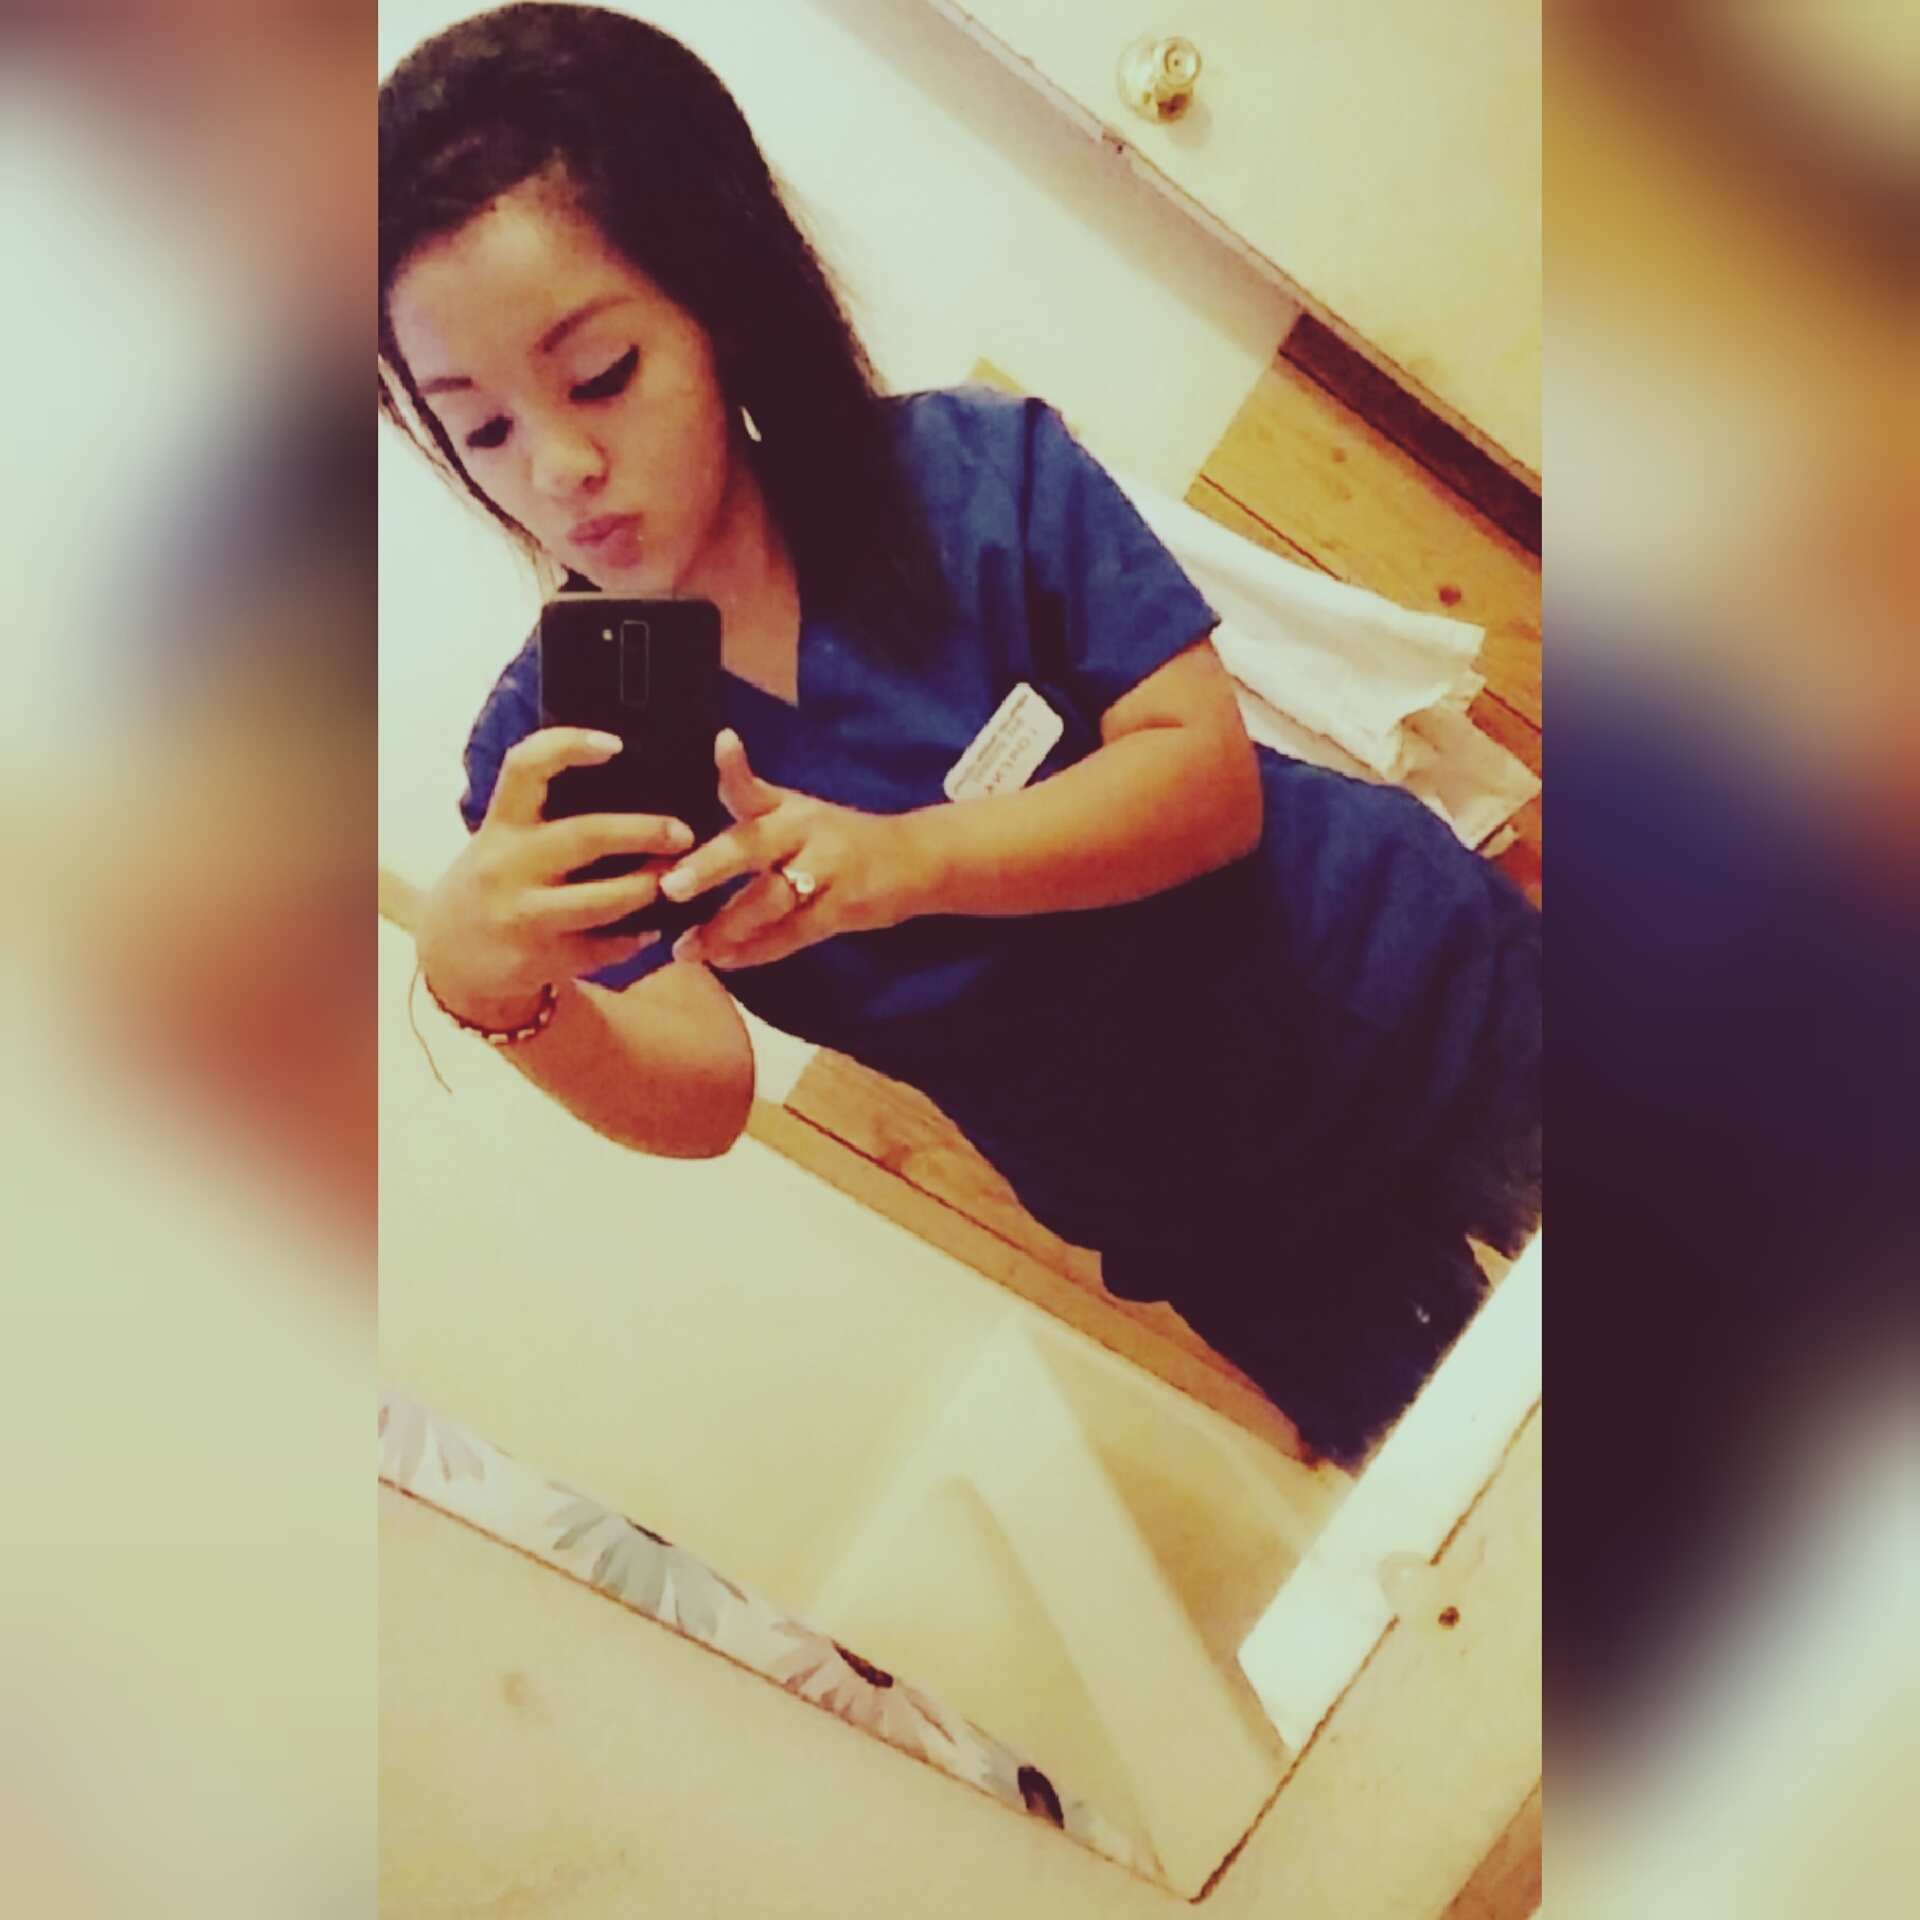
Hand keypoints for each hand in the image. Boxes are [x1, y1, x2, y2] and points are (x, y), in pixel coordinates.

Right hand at [416, 728, 692, 1023]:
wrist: (449, 955)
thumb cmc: (496, 881)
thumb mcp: (504, 840)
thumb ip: (545, 814)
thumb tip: (630, 781)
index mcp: (501, 825)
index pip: (526, 767)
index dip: (569, 746)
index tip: (615, 744)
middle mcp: (508, 866)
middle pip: (588, 836)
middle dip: (644, 831)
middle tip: (682, 833)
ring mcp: (524, 915)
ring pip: (603, 901)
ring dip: (646, 888)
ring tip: (674, 879)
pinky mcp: (540, 959)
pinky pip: (603, 948)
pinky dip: (635, 938)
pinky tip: (652, 928)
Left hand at [659, 731, 922, 968]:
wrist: (916, 860)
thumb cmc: (840, 839)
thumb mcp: (799, 813)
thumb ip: (750, 813)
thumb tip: (682, 834)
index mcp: (790, 808)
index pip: (757, 786)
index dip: (736, 767)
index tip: (722, 744)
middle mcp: (804, 833)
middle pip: (755, 846)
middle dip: (711, 867)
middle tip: (671, 886)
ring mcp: (826, 872)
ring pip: (770, 900)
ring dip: (726, 926)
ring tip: (689, 948)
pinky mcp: (842, 910)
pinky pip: (793, 934)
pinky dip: (757, 950)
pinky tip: (725, 960)